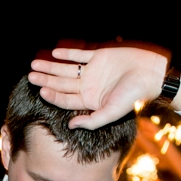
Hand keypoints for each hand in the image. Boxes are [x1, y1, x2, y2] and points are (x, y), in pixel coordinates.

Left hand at [29, 47, 167, 129]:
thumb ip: (91, 121)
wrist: (150, 74)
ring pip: (66, 69)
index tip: (41, 91)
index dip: (52, 95)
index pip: (66, 99)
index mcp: (89, 101)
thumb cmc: (133, 96)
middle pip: (61, 84)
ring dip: (50, 67)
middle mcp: (88, 86)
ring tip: (34, 64)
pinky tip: (54, 53)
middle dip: (45, 80)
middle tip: (30, 76)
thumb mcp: (111, 112)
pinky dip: (67, 53)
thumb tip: (70, 126)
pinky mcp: (98, 56)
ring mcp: (92, 71)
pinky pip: (79, 54)